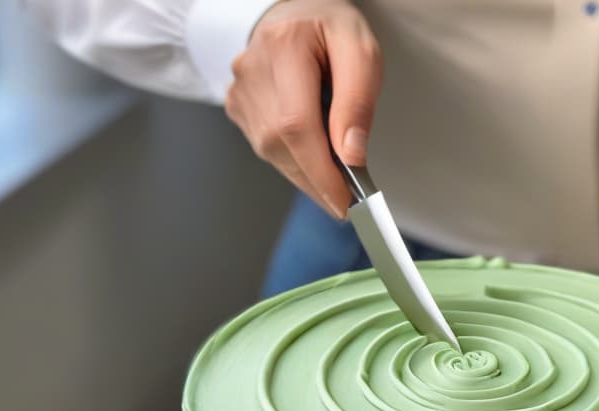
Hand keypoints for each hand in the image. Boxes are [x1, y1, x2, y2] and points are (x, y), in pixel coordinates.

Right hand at [224, 0, 382, 218]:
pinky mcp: (237, 107)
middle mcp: (252, 69)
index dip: (320, 170)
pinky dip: (295, 162)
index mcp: (284, 46)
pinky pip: (267, 147)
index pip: (296, 123)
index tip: (345, 201)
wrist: (292, 14)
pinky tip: (315, 161)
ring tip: (336, 184)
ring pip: (272, 152)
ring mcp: (239, 90)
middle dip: (317, 181)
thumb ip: (358, 101)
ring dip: (307, 176)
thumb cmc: (329, 29)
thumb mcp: (361, 51)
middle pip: (280, 144)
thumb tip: (351, 156)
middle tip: (348, 203)